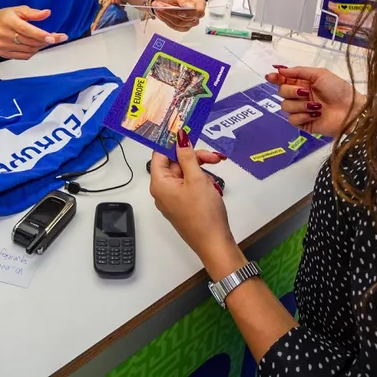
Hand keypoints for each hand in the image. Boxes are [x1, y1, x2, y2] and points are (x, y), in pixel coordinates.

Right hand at [0, 6, 67, 59]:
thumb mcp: (19, 10)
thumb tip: (47, 13)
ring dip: (41, 46)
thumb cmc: (5, 17)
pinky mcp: (4, 53)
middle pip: (30, 41)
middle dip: (46, 40)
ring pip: (29, 50)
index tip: (53, 37)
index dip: (41, 35)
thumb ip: (34, 13)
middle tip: (57, 37)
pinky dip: (33, 51)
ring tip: (46, 40)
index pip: (27, 30)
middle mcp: (5, 34)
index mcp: (9, 21)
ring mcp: (4, 45)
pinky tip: (36, 45)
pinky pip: (24, 56)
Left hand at [150, 136, 242, 274]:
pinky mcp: (183, 205)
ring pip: (184, 173)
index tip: (186, 133)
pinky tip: (213, 185)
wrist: (214, 243)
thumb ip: (187, 156)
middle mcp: (162, 190)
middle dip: (194, 157)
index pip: (159, 154)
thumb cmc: (204, 213)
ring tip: (217, 170)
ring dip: (200, 168)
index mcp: (159, 183)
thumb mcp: (196, 179)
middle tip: (213, 157)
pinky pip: (189, 185)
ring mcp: (173, 199)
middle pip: (174, 163)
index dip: (172, 143)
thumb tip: (179, 137)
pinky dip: (201, 180)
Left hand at [152, 0, 204, 31]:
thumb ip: (184, 0)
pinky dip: (166, 20)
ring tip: (158, 7)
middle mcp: (196, 12)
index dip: (190, 13)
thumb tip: (190, 6)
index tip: (179, 12)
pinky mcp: (183, 26)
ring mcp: (190, 21)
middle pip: (188, 18)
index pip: (199, 11)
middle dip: (172, 12)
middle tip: (160, 5)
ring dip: (167, 15)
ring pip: (180, 23)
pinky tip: (161, 13)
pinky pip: (175, 27)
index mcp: (199, 2)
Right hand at [265, 66, 365, 137]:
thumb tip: (280, 70)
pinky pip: (292, 120)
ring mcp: (301, 110)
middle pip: (281, 92)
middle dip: (291, 91)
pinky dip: (302, 116)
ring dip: (300, 105)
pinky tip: (315, 115)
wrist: (351, 109)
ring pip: (285, 106)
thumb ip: (299, 71)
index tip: (270, 77)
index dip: (275, 78)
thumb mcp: (320, 74)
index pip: (283, 80)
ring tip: (316, 107)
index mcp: (303, 83)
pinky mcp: (303, 123)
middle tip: (305, 93)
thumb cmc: (339, 89)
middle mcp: (300, 96)